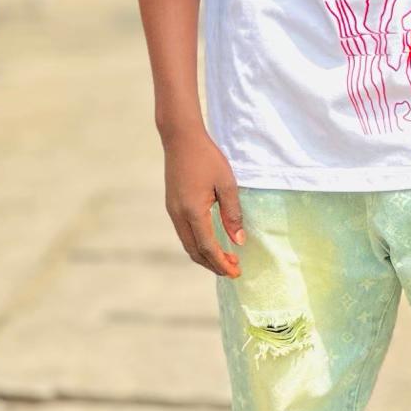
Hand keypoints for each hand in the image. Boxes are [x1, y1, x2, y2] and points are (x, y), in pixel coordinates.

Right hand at [163, 127, 244, 275]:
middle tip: (232, 270)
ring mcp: (172, 211)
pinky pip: (184, 233)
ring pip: (187, 244)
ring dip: (205, 255)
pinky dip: (197, 244)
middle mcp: (179, 215)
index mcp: (193, 211)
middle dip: (213, 264)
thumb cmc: (207, 158)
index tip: (236, 272)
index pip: (208, 247)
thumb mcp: (226, 184)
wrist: (181, 139)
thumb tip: (238, 241)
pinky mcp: (172, 206)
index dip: (222, 263)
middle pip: (194, 251)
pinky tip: (210, 242)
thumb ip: (232, 213)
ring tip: (224, 259)